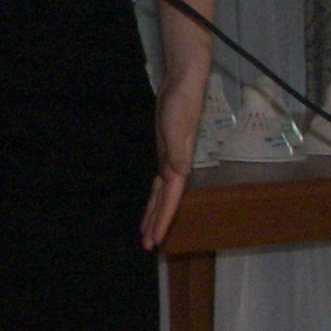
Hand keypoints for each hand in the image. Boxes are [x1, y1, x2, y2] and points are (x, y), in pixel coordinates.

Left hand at [141, 65, 208, 248]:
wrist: (183, 84)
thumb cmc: (181, 103)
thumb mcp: (176, 126)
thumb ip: (177, 149)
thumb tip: (179, 174)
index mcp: (178, 165)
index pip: (170, 200)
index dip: (162, 220)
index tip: (154, 240)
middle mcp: (175, 166)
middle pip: (165, 202)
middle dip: (157, 223)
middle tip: (148, 245)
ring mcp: (170, 159)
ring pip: (161, 193)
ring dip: (154, 211)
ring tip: (147, 230)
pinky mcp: (165, 150)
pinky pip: (159, 180)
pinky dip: (155, 193)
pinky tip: (152, 199)